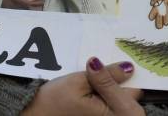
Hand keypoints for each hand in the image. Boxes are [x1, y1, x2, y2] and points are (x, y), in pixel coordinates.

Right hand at [23, 58, 142, 115]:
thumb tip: (127, 67)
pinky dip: (105, 93)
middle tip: (105, 64)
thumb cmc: (54, 100)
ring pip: (119, 98)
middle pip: (128, 94)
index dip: (127, 73)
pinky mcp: (99, 115)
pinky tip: (93, 84)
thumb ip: (105, 77)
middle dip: (120, 78)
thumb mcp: (79, 82)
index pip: (134, 89)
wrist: (33, 114)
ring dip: (111, 85)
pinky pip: (110, 103)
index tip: (121, 57)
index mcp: (113, 113)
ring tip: (96, 72)